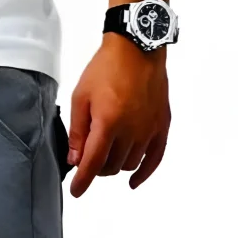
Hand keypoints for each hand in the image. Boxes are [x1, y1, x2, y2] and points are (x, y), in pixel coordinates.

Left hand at [66, 35, 170, 197]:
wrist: (138, 47)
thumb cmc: (106, 68)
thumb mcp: (81, 98)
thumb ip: (77, 132)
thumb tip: (76, 161)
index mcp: (108, 122)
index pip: (93, 163)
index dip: (82, 181)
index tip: (76, 191)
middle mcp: (131, 130)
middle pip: (110, 167)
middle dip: (97, 167)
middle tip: (90, 155)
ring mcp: (149, 128)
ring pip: (129, 164)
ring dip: (115, 164)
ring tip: (109, 151)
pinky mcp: (162, 125)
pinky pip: (154, 158)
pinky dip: (144, 173)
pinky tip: (133, 181)